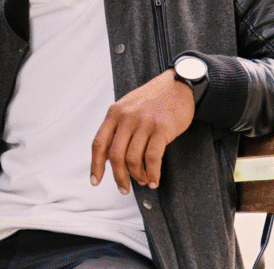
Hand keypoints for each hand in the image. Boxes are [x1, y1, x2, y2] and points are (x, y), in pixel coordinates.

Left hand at [90, 69, 194, 192]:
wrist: (178, 84)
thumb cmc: (152, 99)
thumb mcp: (128, 106)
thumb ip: (118, 127)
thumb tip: (110, 158)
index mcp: (114, 113)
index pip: (99, 143)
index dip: (96, 165)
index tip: (96, 181)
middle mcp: (127, 117)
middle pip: (115, 155)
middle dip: (118, 176)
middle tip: (124, 188)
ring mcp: (144, 123)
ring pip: (133, 159)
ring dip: (137, 176)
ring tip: (142, 181)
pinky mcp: (162, 129)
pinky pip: (152, 158)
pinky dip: (152, 173)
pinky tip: (154, 180)